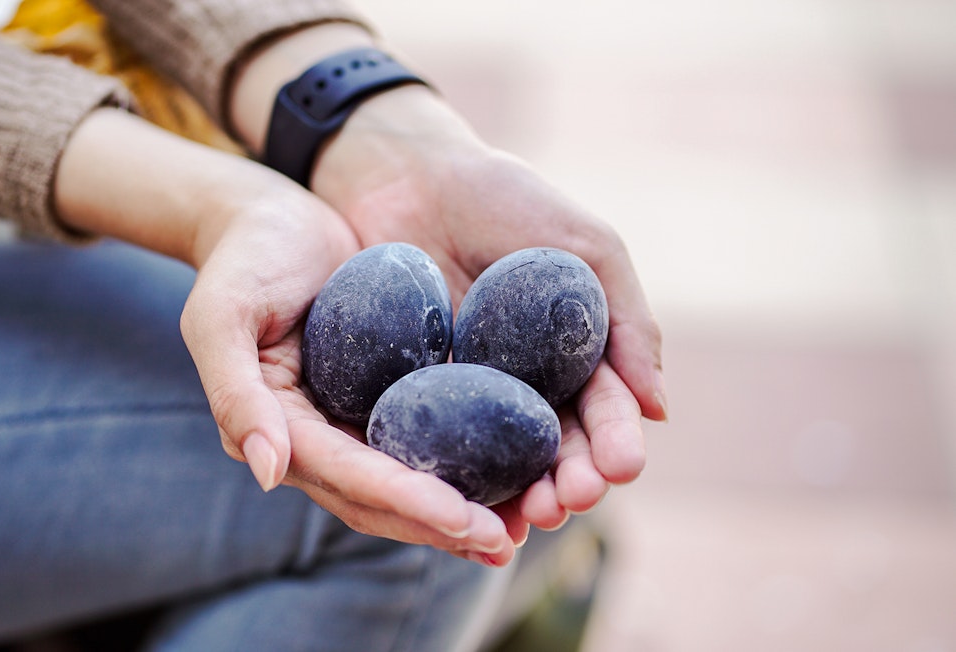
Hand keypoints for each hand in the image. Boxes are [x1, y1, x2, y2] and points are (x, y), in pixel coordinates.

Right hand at [183, 196, 516, 565]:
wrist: (274, 221)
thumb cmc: (244, 259)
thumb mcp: (221, 315)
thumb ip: (235, 394)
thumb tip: (266, 473)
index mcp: (277, 430)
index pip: (346, 476)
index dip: (403, 499)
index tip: (463, 518)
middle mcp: (316, 441)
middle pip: (380, 499)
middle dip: (440, 525)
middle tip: (504, 542)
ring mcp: (351, 423)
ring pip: (407, 483)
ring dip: (458, 513)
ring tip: (516, 531)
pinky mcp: (383, 399)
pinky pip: (425, 439)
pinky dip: (465, 463)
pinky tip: (514, 473)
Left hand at [310, 86, 666, 532]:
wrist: (409, 174)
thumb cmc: (506, 199)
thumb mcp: (586, 246)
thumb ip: (627, 320)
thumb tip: (660, 408)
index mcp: (575, 353)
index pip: (603, 410)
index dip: (614, 442)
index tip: (621, 467)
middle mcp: (527, 381)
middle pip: (554, 446)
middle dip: (570, 478)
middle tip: (571, 500)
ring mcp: (470, 389)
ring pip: (500, 457)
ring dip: (518, 492)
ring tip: (527, 515)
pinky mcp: (413, 391)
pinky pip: (435, 440)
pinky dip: (452, 475)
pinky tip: (460, 499)